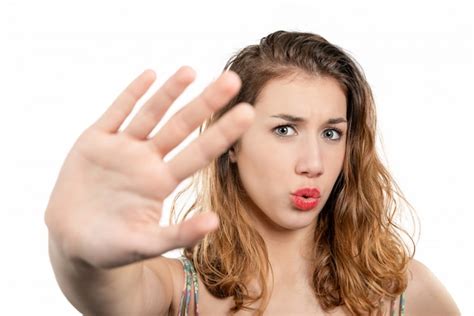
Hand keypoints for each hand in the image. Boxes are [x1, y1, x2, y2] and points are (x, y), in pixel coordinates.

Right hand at [44, 67, 253, 268]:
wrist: (73, 241)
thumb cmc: (111, 248)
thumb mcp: (145, 244)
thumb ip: (179, 234)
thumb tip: (216, 222)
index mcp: (161, 183)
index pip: (199, 153)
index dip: (222, 134)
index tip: (248, 113)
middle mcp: (146, 160)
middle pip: (181, 126)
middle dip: (205, 103)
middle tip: (232, 80)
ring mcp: (121, 148)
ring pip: (150, 114)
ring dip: (169, 92)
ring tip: (191, 70)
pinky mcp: (94, 142)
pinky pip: (115, 113)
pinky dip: (130, 94)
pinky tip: (149, 75)